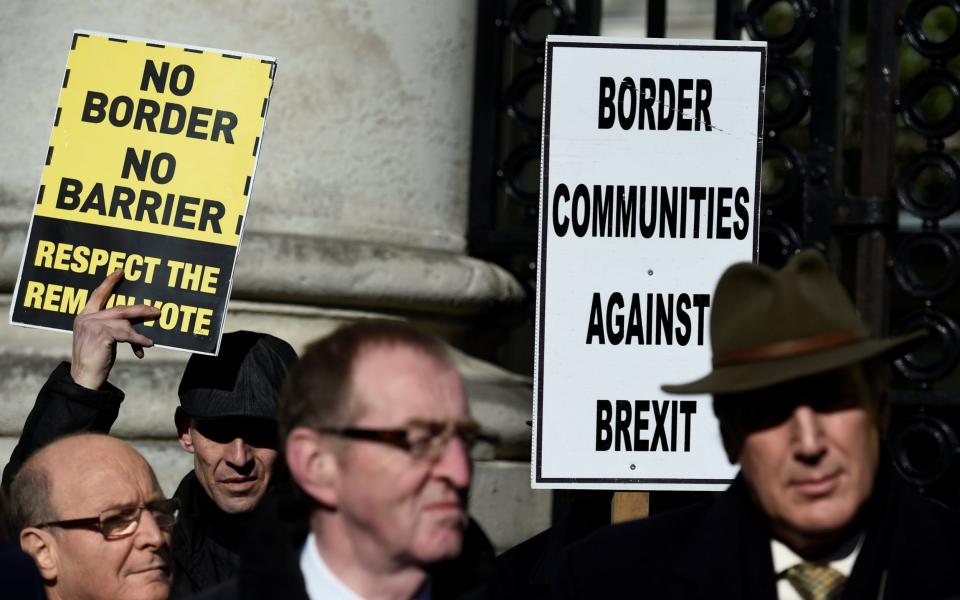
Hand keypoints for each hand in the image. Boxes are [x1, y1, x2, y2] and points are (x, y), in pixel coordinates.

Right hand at [70, 270, 161, 389]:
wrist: (83, 378)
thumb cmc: (93, 361)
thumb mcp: (101, 340)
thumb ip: (112, 328)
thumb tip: (133, 324)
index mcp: (84, 316)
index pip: (97, 295)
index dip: (109, 282)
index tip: (120, 271)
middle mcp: (86, 318)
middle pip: (119, 308)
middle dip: (140, 310)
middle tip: (156, 310)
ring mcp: (92, 324)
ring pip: (125, 320)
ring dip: (139, 331)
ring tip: (148, 341)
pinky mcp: (102, 333)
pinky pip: (127, 333)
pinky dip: (138, 340)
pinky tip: (146, 345)